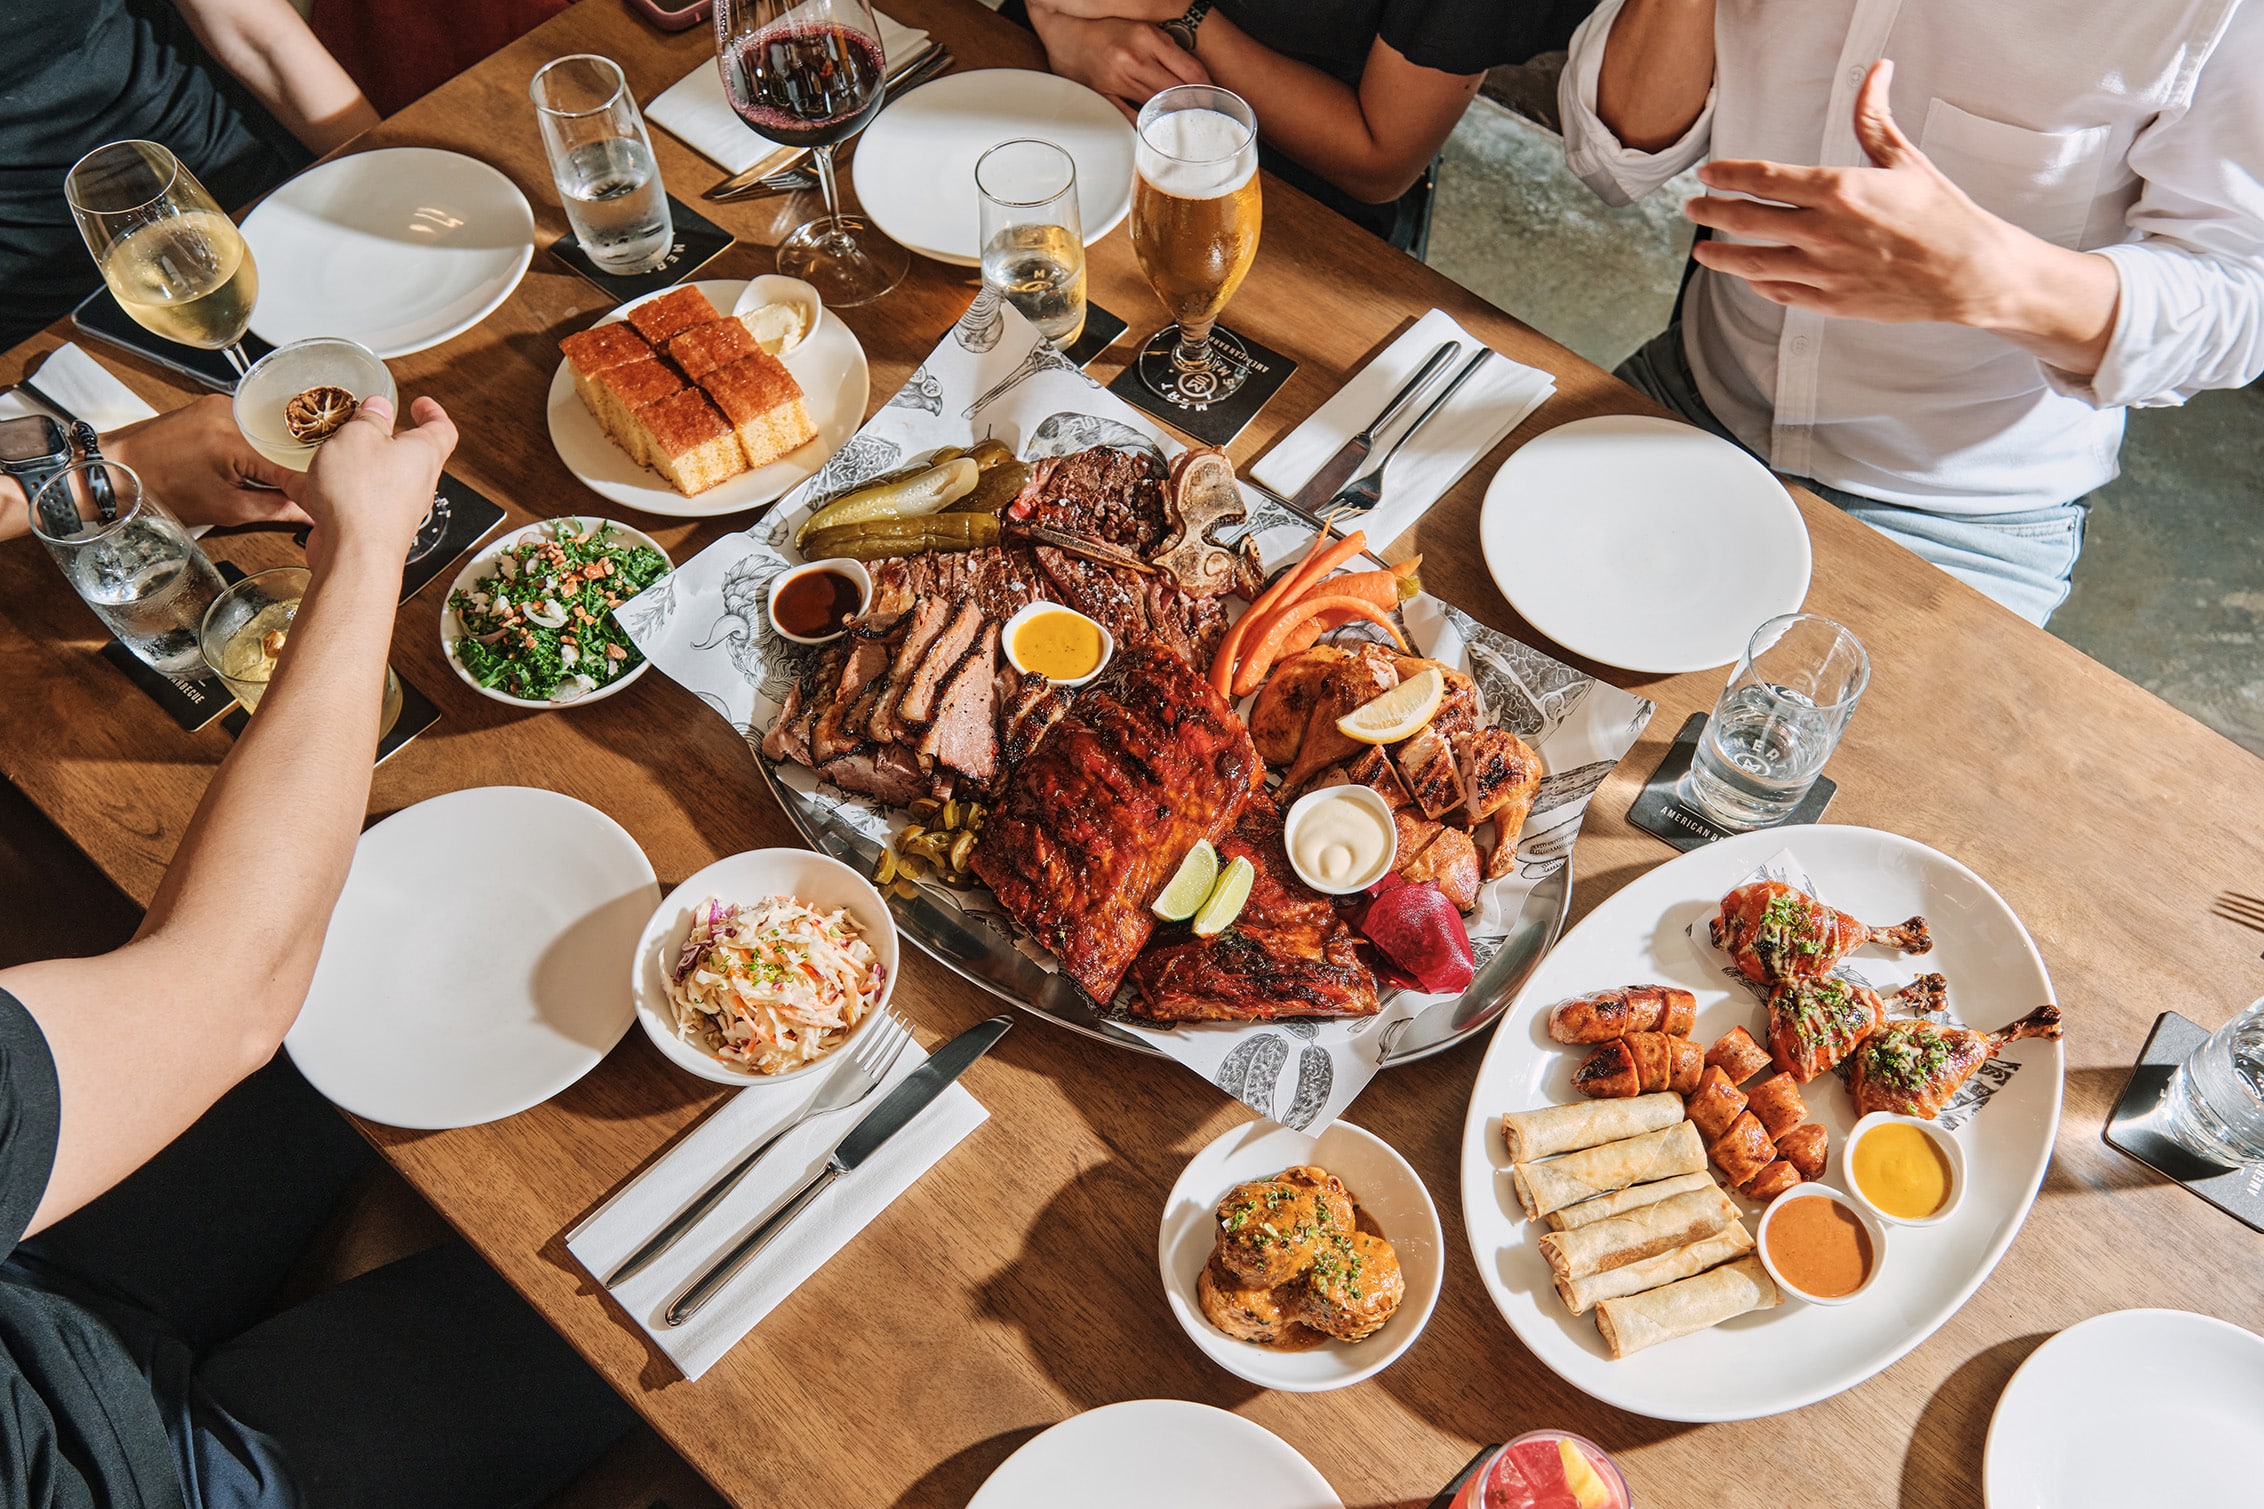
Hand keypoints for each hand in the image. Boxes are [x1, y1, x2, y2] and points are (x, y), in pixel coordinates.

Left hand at [100, 395, 309, 529]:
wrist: (115, 469)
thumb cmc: (160, 490)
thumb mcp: (225, 509)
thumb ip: (275, 509)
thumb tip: (309, 512)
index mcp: (235, 440)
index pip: (293, 462)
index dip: (312, 482)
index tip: (326, 498)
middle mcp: (230, 412)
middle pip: (285, 438)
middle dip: (300, 463)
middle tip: (312, 487)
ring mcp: (220, 404)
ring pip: (269, 428)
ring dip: (280, 450)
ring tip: (286, 475)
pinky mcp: (211, 404)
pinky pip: (250, 421)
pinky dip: (260, 440)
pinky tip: (261, 459)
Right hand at [296, 395, 456, 574]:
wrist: (354, 555)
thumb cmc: (363, 495)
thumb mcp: (360, 436)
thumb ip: (369, 418)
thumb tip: (379, 407)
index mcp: (423, 454)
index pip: (441, 430)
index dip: (432, 413)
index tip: (420, 403)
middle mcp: (414, 483)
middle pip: (405, 454)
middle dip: (381, 437)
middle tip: (361, 422)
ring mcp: (391, 508)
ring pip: (369, 477)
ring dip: (345, 462)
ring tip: (320, 447)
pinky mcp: (365, 526)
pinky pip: (342, 499)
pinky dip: (318, 487)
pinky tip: (290, 478)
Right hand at [1028, 7, 1207, 117]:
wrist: (1065, 31)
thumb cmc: (1106, 29)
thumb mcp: (1143, 29)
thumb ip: (1168, 50)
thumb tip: (1196, 76)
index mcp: (1148, 39)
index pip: (1191, 71)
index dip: (1209, 88)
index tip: (1217, 99)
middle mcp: (1134, 59)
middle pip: (1177, 91)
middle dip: (1196, 106)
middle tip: (1210, 118)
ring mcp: (1118, 79)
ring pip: (1157, 106)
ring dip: (1175, 117)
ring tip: (1190, 127)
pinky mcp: (1103, 95)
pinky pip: (1129, 118)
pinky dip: (1146, 127)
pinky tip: (1158, 134)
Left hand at [1682, 61, 2117, 370]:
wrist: (1969, 273)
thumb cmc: (1942, 215)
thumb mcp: (1904, 159)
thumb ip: (1874, 117)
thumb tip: (1876, 71)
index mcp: (1838, 190)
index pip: (1764, 179)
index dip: (1728, 175)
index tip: (1708, 174)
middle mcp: (1823, 231)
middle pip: (1747, 221)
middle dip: (1712, 213)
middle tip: (1694, 208)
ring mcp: (1823, 270)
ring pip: (1753, 263)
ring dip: (1721, 257)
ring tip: (1702, 252)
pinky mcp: (1831, 302)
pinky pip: (1781, 292)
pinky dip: (1759, 284)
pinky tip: (1749, 278)